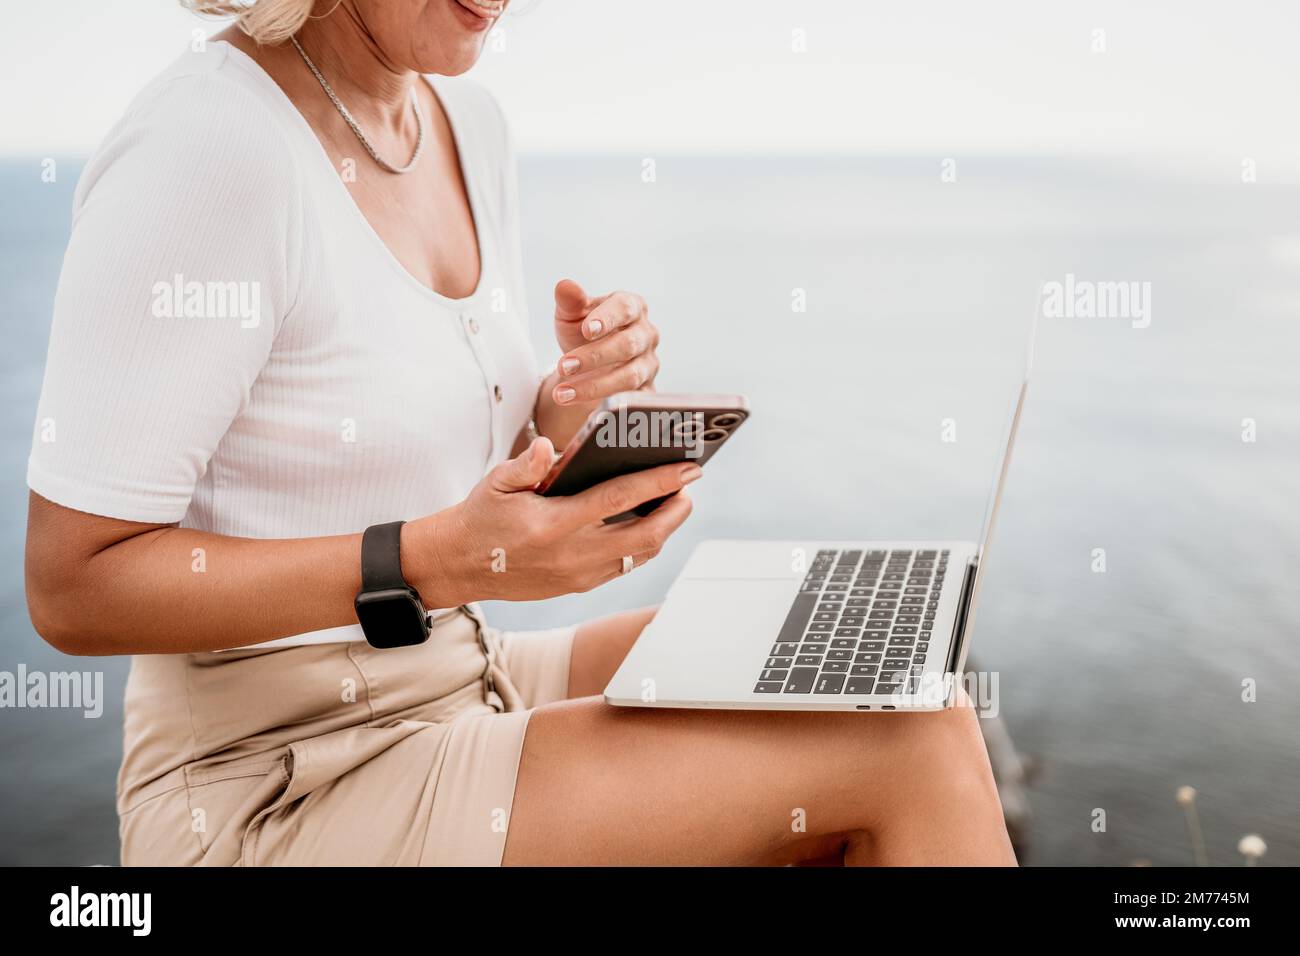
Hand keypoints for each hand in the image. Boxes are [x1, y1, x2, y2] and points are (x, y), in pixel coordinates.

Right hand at [406, 437, 697, 604]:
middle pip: (645, 535)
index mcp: (552, 524)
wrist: (460, 566)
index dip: (659, 483)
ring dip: (665, 528)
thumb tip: (551, 446)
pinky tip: (651, 520)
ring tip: (676, 499)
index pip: (618, 500)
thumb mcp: (497, 483)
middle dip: (676, 508)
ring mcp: (579, 575)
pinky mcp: (580, 585)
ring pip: (641, 554)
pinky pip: (626, 564)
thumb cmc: (482, 516)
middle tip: (690, 484)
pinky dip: (645, 543)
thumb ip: (526, 464)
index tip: (688, 467)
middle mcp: (572, 555)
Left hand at [534, 279, 660, 448]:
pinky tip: (586, 412)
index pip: (625, 308)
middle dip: (594, 357)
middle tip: (564, 366)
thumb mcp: (572, 315)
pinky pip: (632, 402)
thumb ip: (569, 301)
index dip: (607, 318)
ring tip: (563, 393)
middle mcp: (646, 335)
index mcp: (632, 307)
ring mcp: (649, 365)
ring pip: (629, 377)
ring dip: (594, 386)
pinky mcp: (646, 392)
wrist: (588, 365)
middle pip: (627, 345)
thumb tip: (565, 286)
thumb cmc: (582, 332)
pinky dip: (609, 406)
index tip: (587, 330)